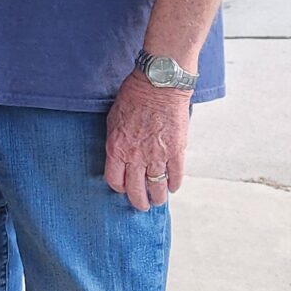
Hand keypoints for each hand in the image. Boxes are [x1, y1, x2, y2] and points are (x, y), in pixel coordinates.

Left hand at [104, 73, 191, 211]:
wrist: (159, 84)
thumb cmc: (134, 96)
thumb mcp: (113, 119)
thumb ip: (116, 141)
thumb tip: (119, 155)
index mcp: (117, 149)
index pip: (114, 180)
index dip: (119, 188)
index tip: (124, 188)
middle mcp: (135, 157)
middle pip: (135, 190)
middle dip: (138, 201)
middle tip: (142, 205)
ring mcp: (157, 155)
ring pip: (157, 187)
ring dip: (158, 197)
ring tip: (158, 201)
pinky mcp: (176, 151)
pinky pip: (176, 175)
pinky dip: (175, 184)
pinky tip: (173, 187)